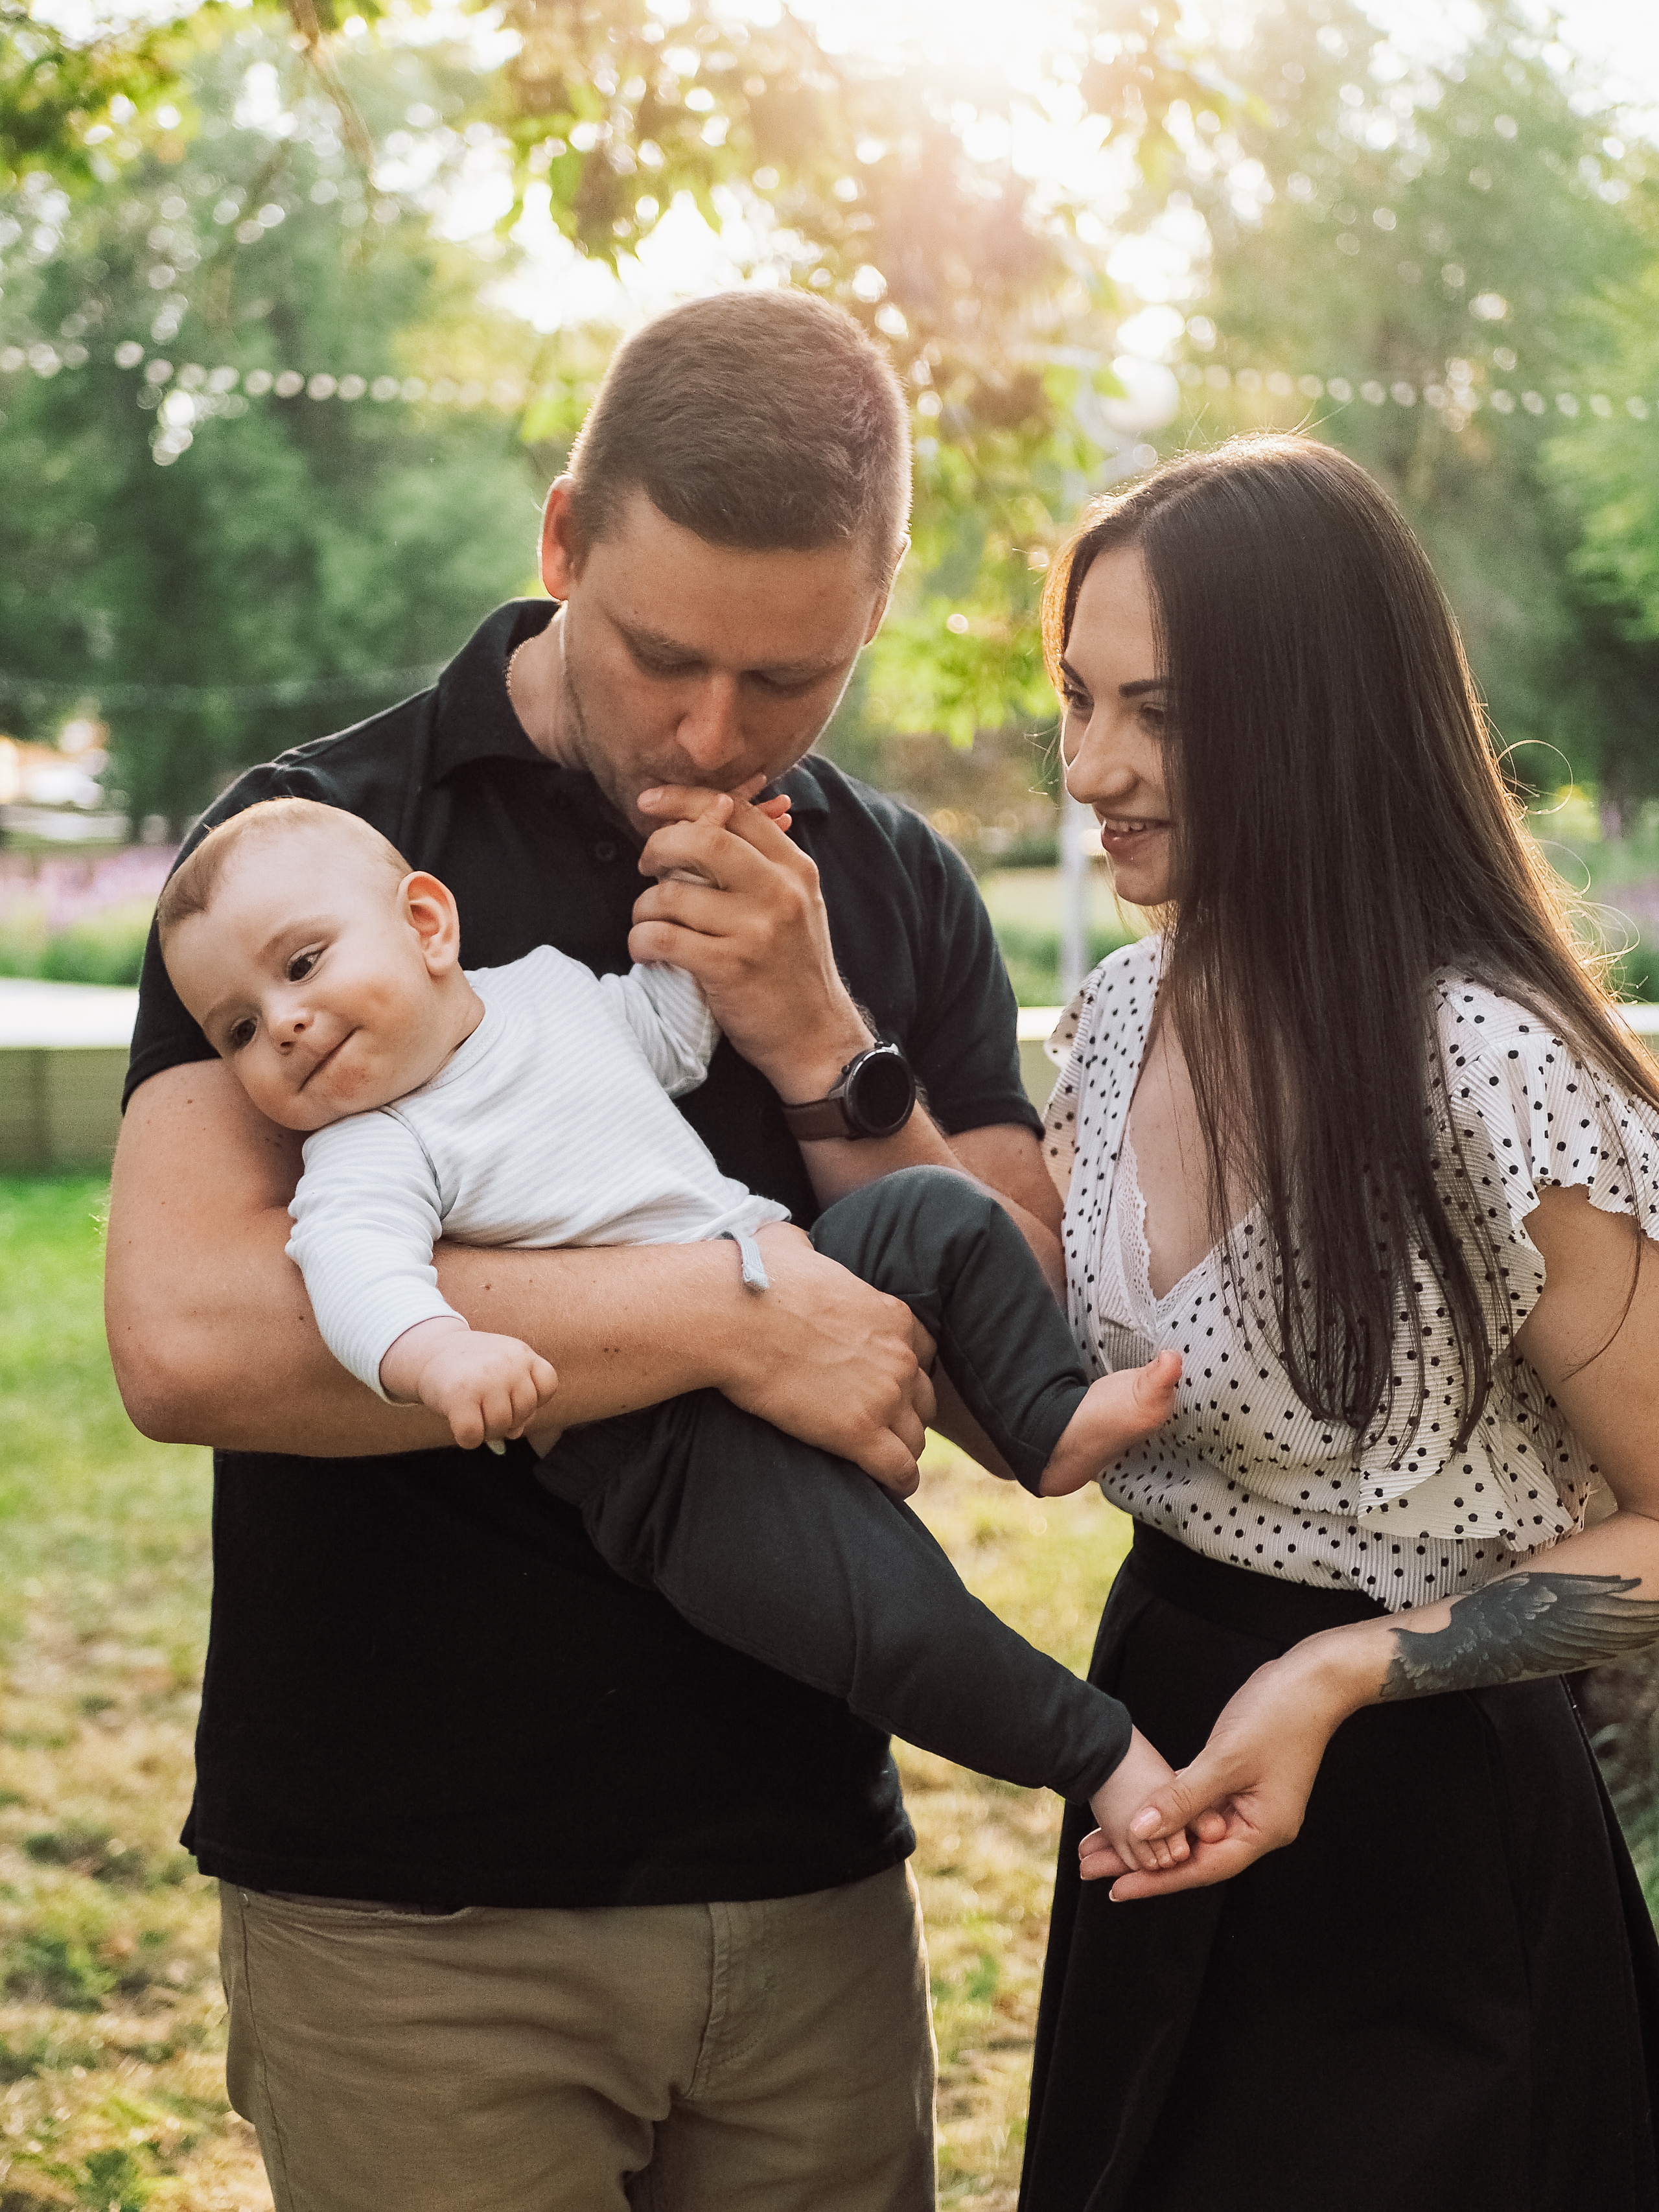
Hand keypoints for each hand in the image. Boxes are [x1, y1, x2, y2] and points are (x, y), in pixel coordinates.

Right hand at [382, 1318, 558, 1450]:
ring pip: (501, 1427)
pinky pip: (474, 1436)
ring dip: (486, 1431)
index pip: (547, 1386)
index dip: (532, 1400)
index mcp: (522, 1353)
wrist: (429, 1351)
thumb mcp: (502, 1373)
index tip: (510, 1395)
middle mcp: (508, 1364)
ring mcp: (486, 1380)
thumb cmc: (472, 1368)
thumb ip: (517, 1401)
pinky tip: (458, 1423)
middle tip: (485, 1407)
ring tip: (473, 1413)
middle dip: (507, 1419)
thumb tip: (516, 1433)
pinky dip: (467, 1439)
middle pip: (525, 1412)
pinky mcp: (460, 1397)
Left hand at [630, 785, 869, 1100]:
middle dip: (658, 846)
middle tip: (646, 866)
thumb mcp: (794, 905)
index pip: (735, 811)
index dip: (685, 799)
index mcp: (795, 868)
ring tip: (650, 925)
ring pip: (670, 894)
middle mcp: (779, 892)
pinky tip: (647, 951)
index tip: (649, 802)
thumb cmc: (793, 970)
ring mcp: (755, 930)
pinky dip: (642, 941)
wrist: (816, 1037)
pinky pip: (661, 937)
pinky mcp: (729, 967)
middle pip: (703, 839)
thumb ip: (758, 863)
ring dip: (644, 908)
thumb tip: (709, 815)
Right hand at [719, 1223, 936, 1493]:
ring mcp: (883, 1396)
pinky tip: (888, 1487)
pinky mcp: (859, 1433)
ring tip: (878, 1458)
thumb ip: (810, 1250)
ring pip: (916, 1437)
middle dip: (905, 1411)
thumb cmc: (755, 1277)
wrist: (733, 1315)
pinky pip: (900, 1470)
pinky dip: (898, 1481)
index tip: (882, 1381)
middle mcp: (899, 1356)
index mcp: (891, 1315)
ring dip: (900, 1447)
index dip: (905, 1369)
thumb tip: (797, 1248)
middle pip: (925, 1397)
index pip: (924, 1350)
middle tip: (876, 1422)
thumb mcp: (792, 1245)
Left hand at [1083, 1645, 1352, 1900]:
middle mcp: (1256, 1824)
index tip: (1115, 1890)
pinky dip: (1166, 1808)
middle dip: (1142, 1860)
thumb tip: (1141, 1830)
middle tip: (1091, 1866)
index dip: (1157, 1880)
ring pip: (1189, 1828)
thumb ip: (1183, 1798)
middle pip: (1191, 1852)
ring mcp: (1248, 1803)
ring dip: (1148, 1833)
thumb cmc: (1277, 1715)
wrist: (1313, 1678)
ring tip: (1099, 1842)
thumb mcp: (1226, 1759)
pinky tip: (1135, 1811)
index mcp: (1262, 1830)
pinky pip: (1195, 1804)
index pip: (1202, 1867)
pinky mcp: (1238, 1780)